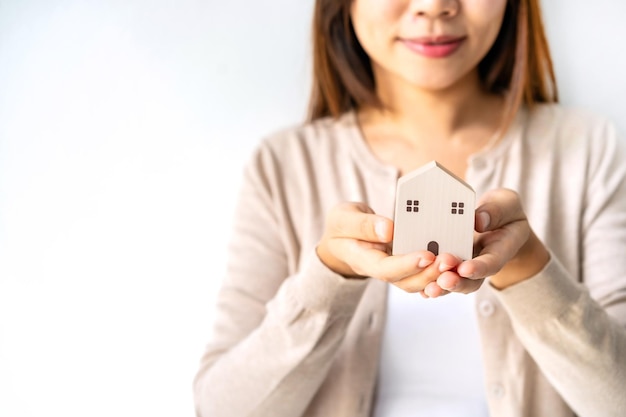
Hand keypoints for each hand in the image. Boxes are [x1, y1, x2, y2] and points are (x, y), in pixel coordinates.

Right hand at [316, 202, 462, 292]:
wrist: (341, 239)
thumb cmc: (341, 227)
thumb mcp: (343, 218)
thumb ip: (363, 224)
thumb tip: (388, 230)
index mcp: (363, 259)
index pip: (385, 269)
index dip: (407, 264)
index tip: (426, 255)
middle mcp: (381, 269)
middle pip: (406, 281)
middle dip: (429, 273)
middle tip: (449, 260)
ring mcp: (394, 270)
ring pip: (417, 281)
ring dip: (437, 275)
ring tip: (455, 261)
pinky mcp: (405, 265)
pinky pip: (422, 273)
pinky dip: (438, 271)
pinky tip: (455, 260)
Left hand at [432, 188, 549, 294]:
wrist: (496, 221)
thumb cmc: (502, 210)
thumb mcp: (506, 203)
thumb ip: (496, 211)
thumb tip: (478, 220)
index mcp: (500, 249)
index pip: (492, 262)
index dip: (479, 268)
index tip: (466, 268)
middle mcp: (480, 263)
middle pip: (470, 281)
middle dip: (456, 282)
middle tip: (444, 279)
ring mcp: (462, 267)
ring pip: (452, 284)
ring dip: (439, 286)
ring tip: (429, 287)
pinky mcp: (446, 265)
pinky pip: (436, 278)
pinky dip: (426, 282)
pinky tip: (416, 283)